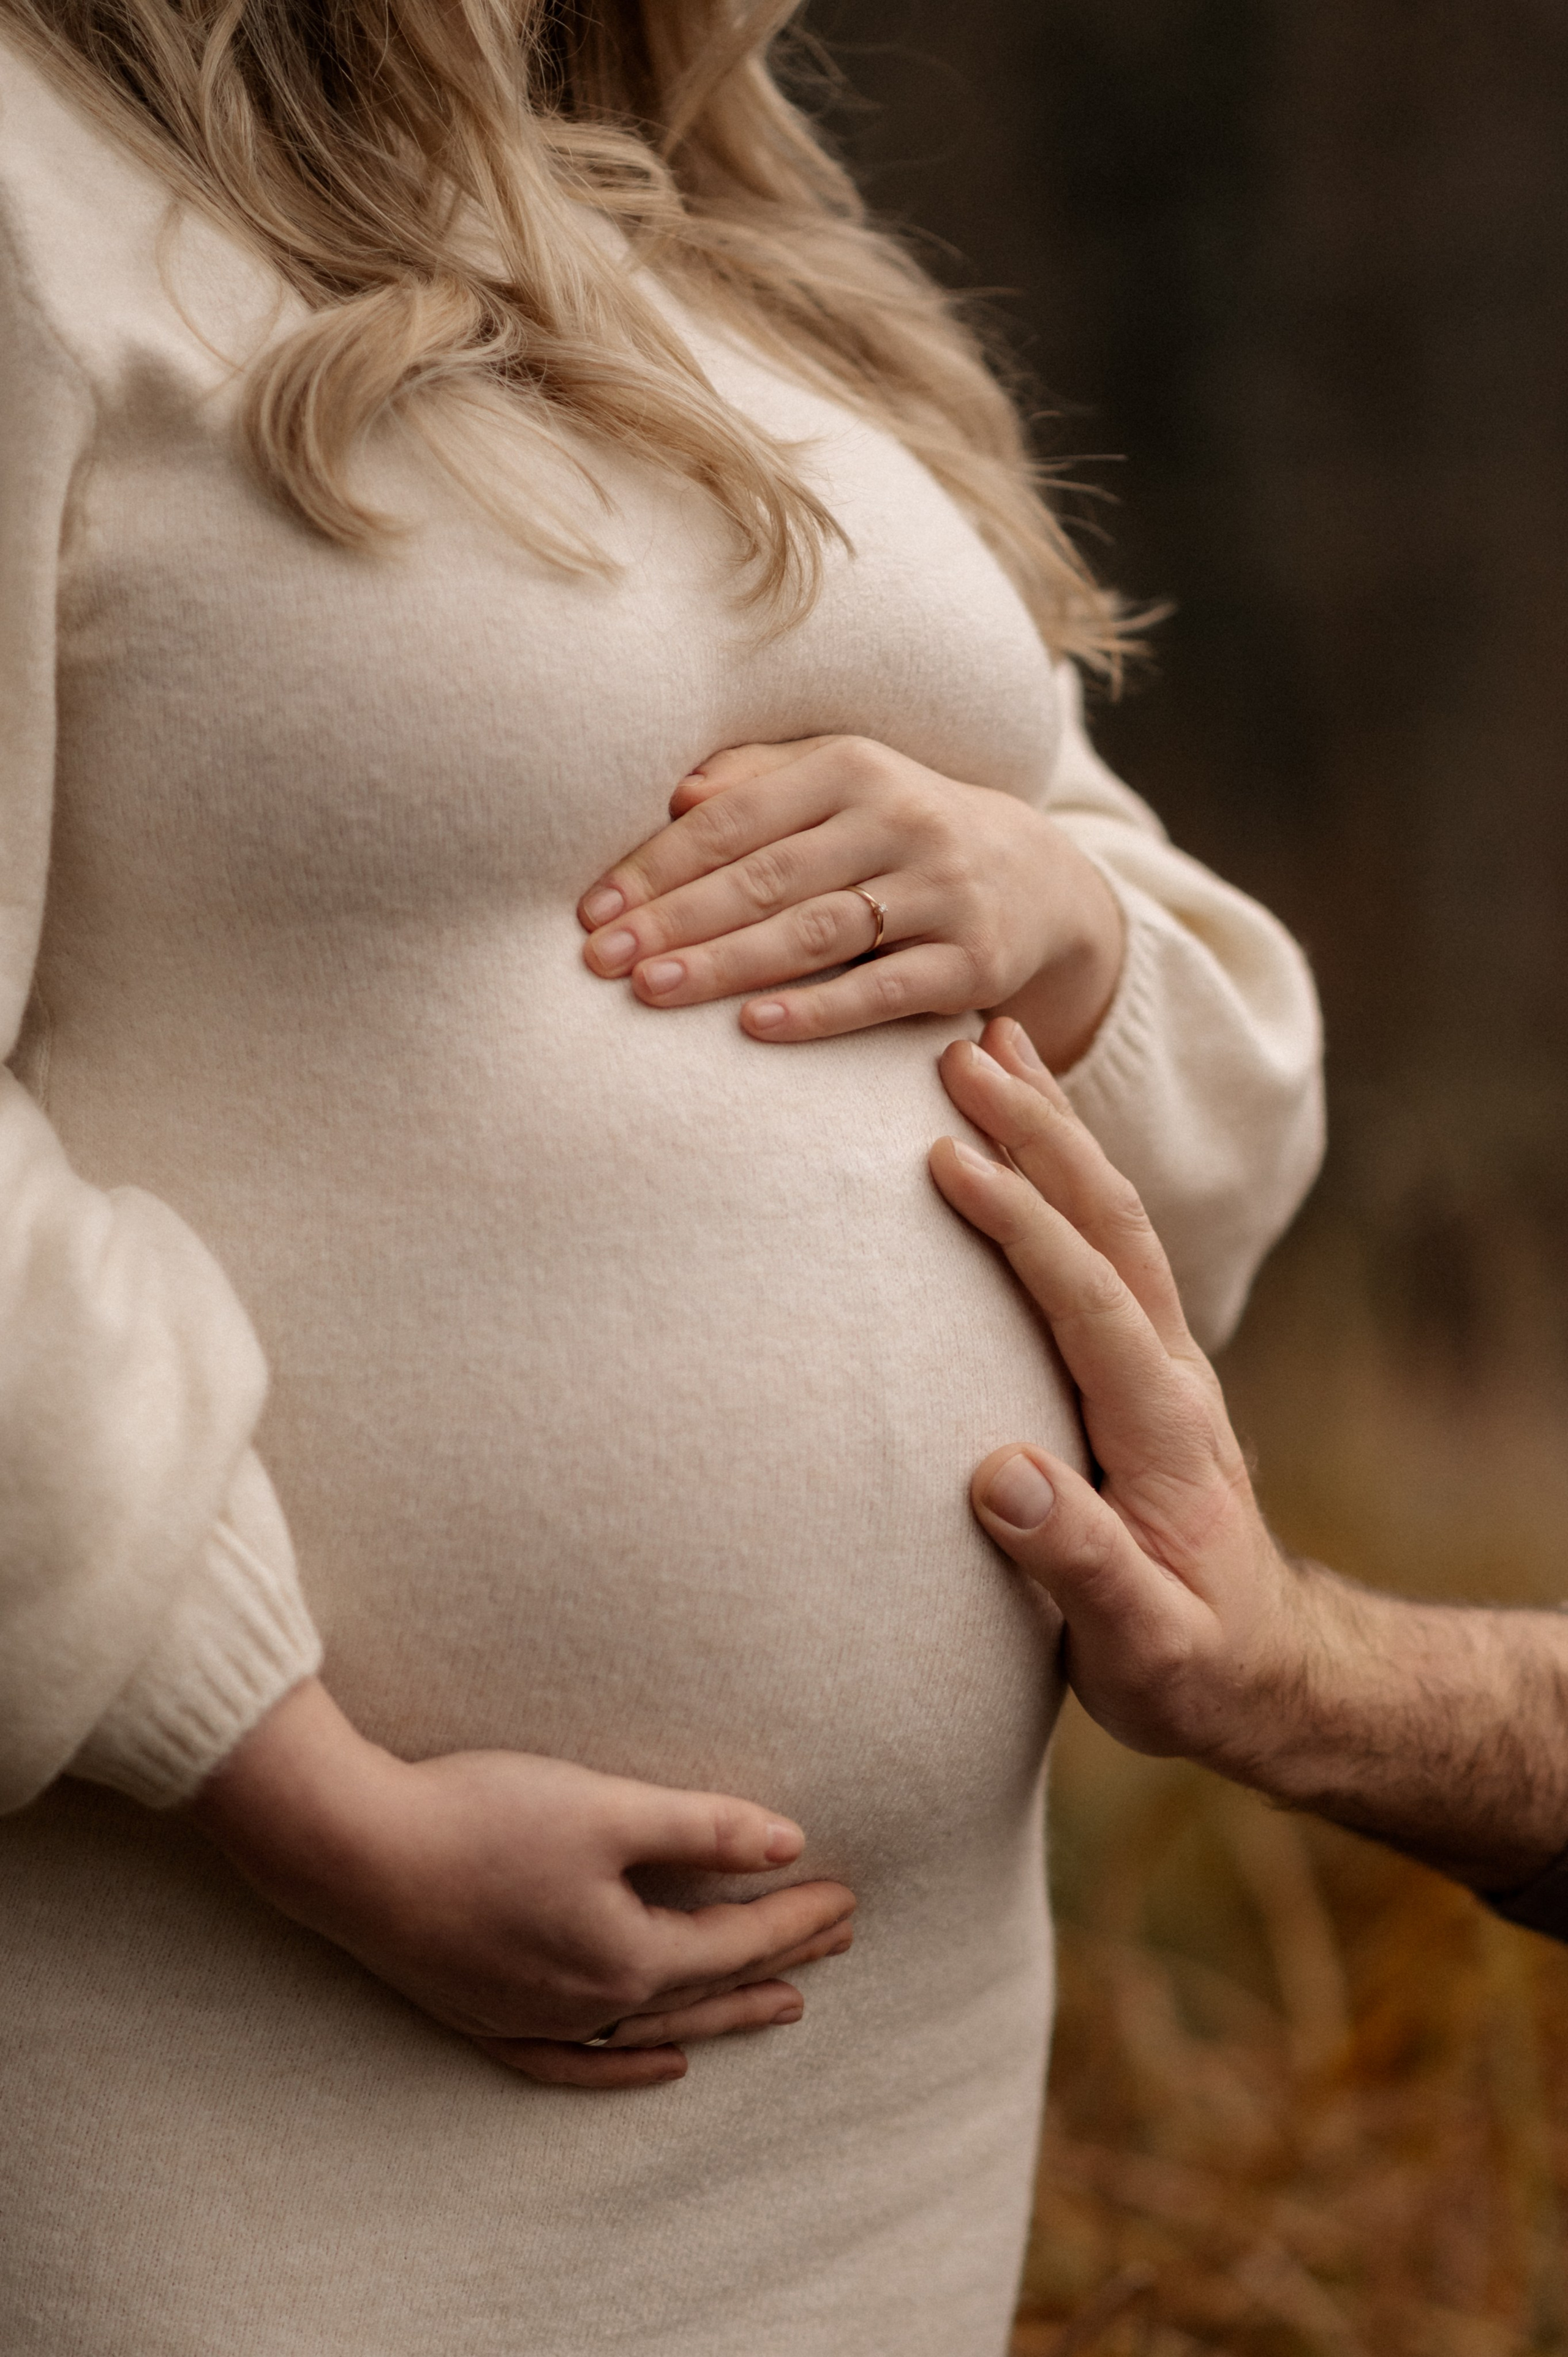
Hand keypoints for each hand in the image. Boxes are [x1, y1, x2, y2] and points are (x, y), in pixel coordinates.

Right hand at [187, 1679, 855, 2087]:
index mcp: (626, 1956)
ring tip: (783, 2004)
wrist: (352, 1851)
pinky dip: (625, 2065)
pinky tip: (660, 2062)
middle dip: (779, 1961)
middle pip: (707, 1989)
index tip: (849, 1895)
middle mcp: (589, 2004)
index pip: (736, 1942)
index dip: (797, 1916)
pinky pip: (577, 2062)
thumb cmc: (480, 1817)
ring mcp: (535, 2018)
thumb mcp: (605, 1808)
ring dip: (721, 2014)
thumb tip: (789, 1844)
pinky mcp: (485, 2014)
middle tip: (839, 1942)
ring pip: (655, 2027)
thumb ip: (702, 1830)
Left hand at [577, 737, 1123, 1067]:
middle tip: (599, 959)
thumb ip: (758, 781)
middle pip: (768, 875)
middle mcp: (901, 820)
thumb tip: (675, 794)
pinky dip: (818, 1010)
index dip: (658, 864)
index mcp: (853, 766)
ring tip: (651, 990)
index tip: (592, 910)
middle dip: (675, 919)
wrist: (1037, 877)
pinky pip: (884, 991)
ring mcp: (942, 892)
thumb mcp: (840, 783)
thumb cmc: (899, 831)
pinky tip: (754, 1026)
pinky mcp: (973, 962)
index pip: (735, 817)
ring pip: (818, 931)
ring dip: (728, 963)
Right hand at [927, 1018, 1292, 1774]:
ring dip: (1055, 1129)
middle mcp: (1170, 1374)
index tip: (947, 1159)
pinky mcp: (1142, 1369)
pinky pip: (1101, 1247)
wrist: (1270, 1673)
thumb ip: (1078, 1564)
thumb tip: (995, 1475)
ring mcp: (1162, 1363)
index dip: (1020, 1225)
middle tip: (964, 1049)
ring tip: (993, 1044)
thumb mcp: (1143, 1649)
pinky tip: (1020, 1139)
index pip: (1087, 1299)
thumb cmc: (1194, 1668)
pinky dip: (1060, 1175)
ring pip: (1111, 1217)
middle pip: (1111, 1223)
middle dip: (1040, 1131)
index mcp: (1163, 1428)